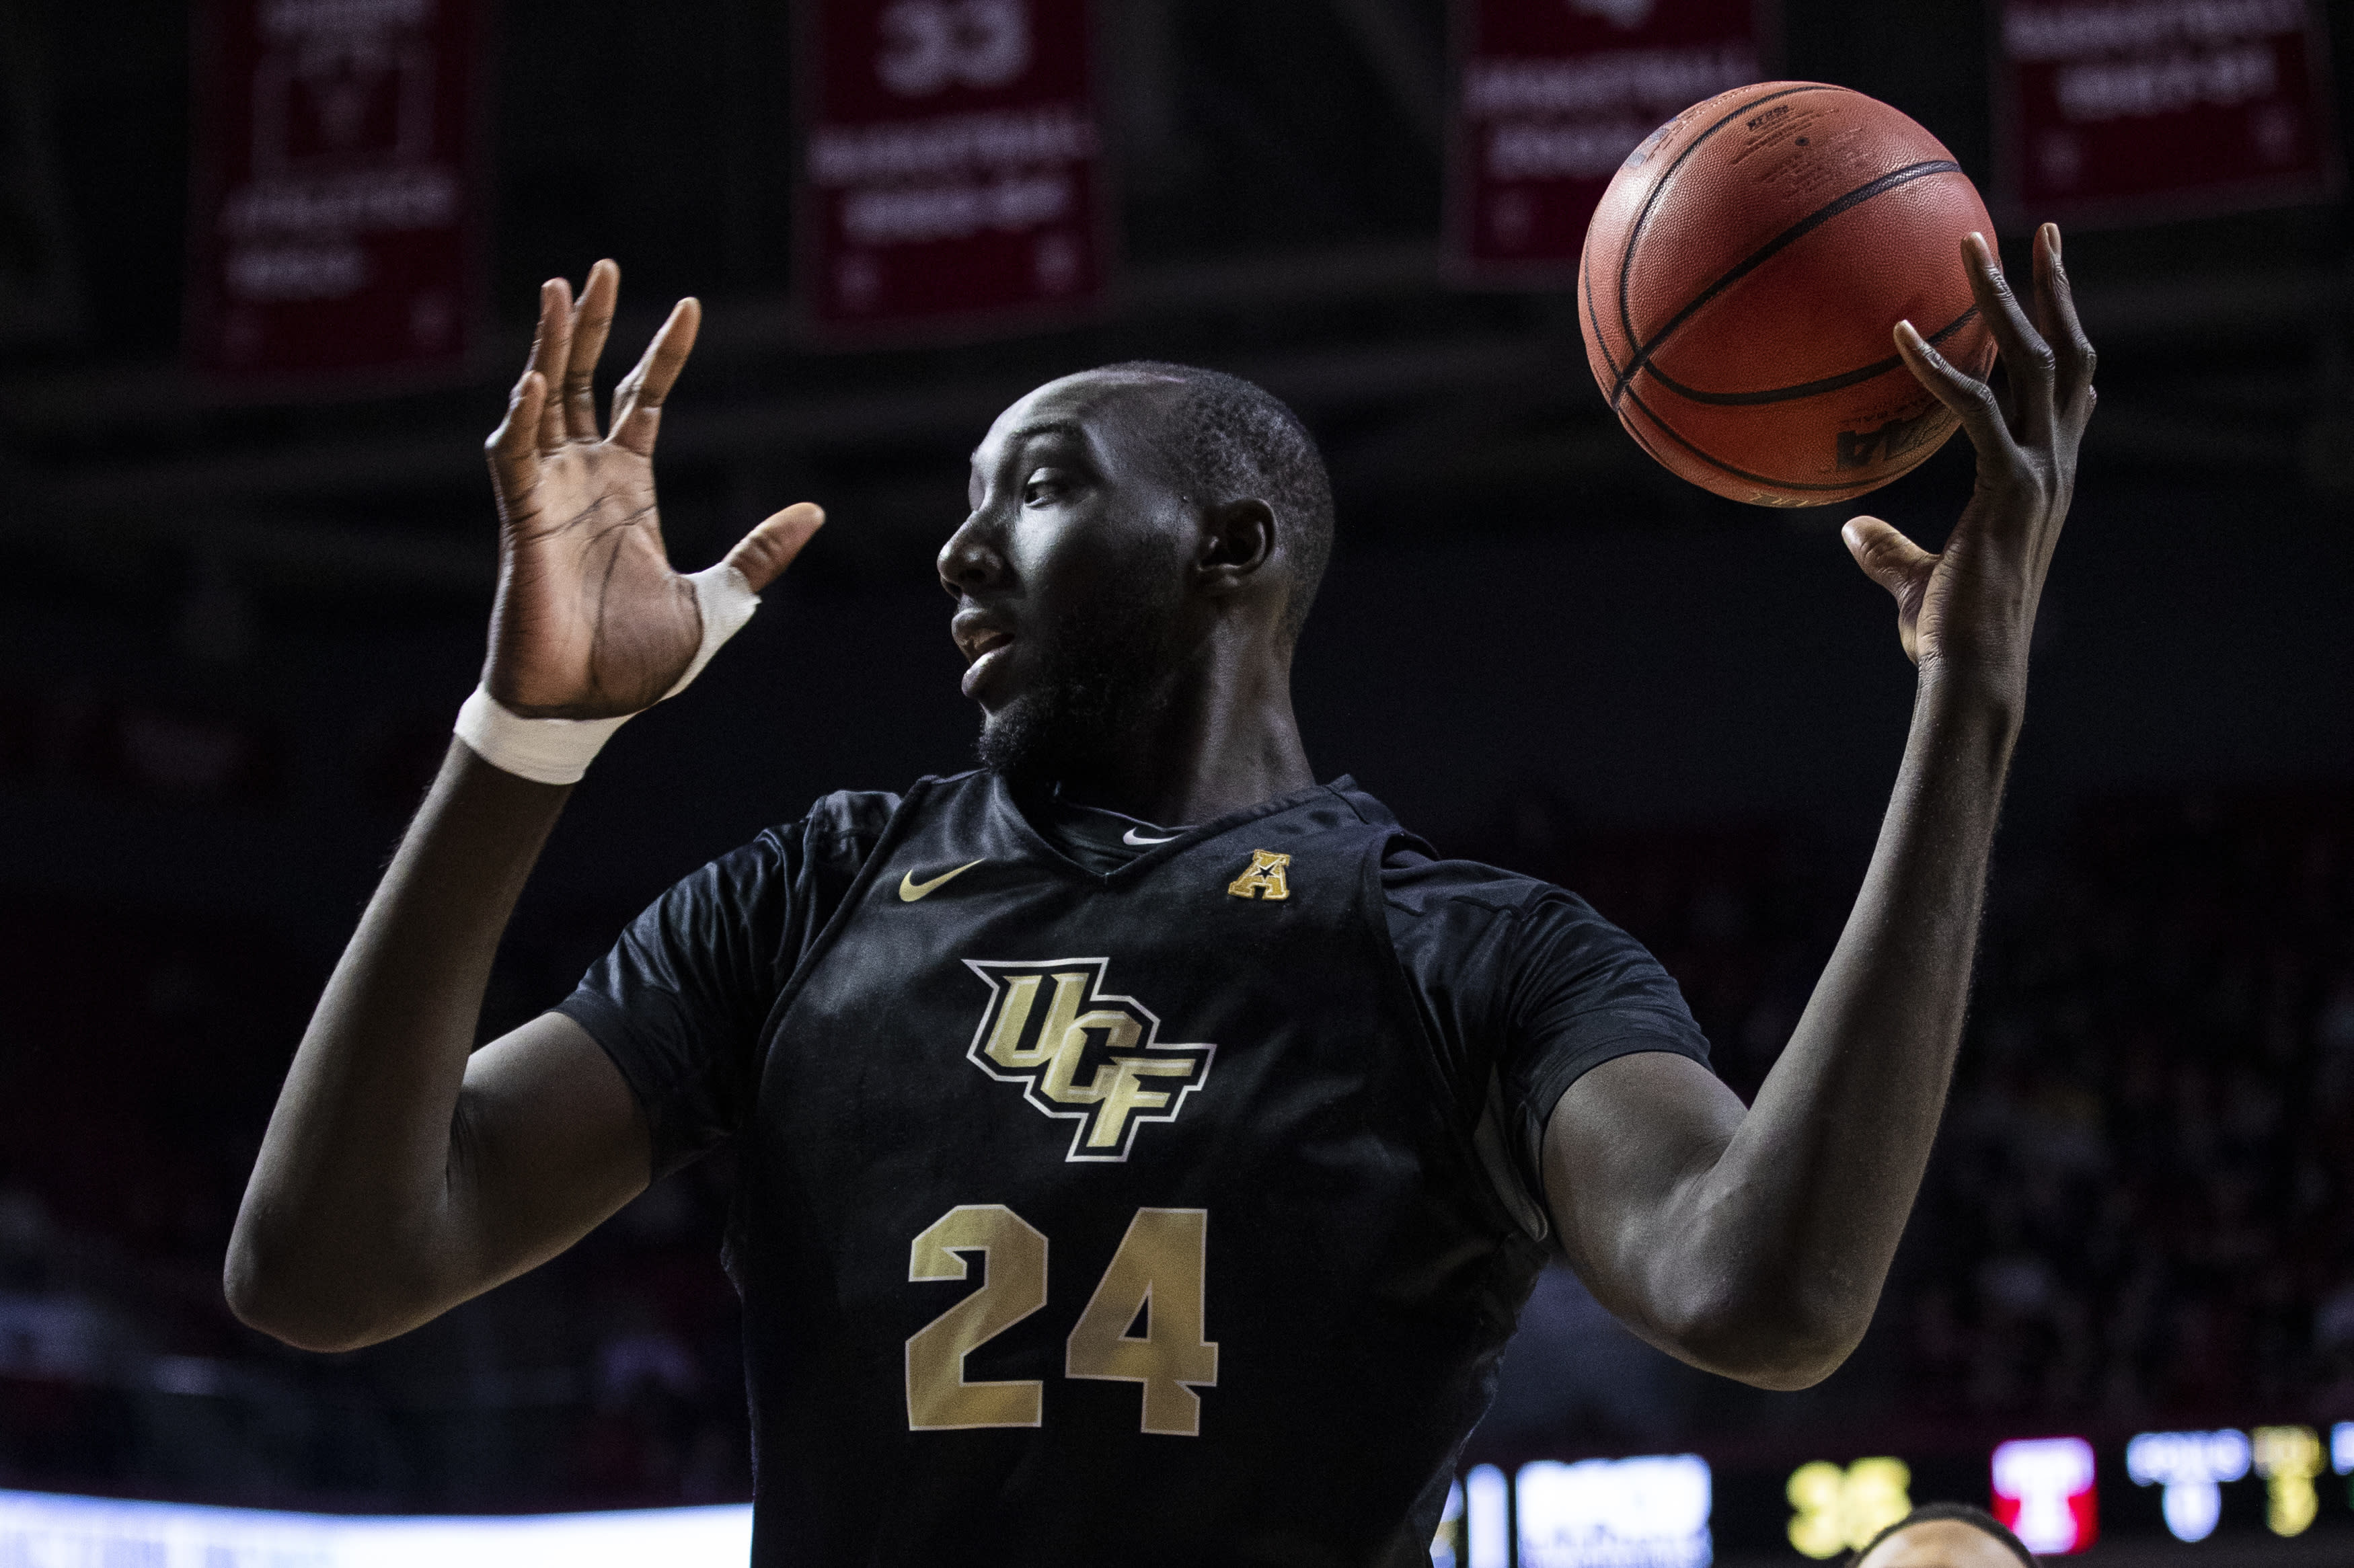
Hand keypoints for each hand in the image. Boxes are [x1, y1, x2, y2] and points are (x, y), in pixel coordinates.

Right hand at [482, 260, 823, 717]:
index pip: (645, 402)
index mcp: (631, 492)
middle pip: (587, 381)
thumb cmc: (636, 664)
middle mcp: (586, 481)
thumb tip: (814, 512)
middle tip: (603, 268)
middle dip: (594, 326)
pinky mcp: (524, 524)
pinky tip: (532, 384)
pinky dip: (521, 420)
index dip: (665, 354)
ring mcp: (551, 497)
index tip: (690, 307)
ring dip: (550, 348)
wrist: (585, 710)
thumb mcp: (720, 604)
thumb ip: (760, 555)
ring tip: (560, 292)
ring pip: (543, 402)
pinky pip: (514, 459)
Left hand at [1841, 225, 2095, 697]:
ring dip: (2007, 297)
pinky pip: (1976, 408)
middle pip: (2068, 355)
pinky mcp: (2009, 487)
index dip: (2065, 335)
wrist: (1972, 670)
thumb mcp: (1916, 579)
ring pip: (2037, 362)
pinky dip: (1941, 365)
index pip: (2068, 391)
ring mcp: (2040, 472)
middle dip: (2058, 289)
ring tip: (1974, 242)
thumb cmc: (1946, 635)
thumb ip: (1888, 551)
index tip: (2055, 287)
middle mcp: (2055, 464)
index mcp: (2043, 477)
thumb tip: (1850, 529)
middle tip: (2047, 231)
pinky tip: (1900, 332)